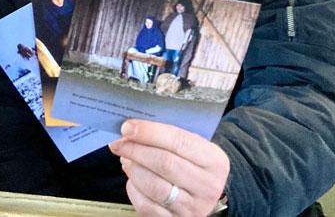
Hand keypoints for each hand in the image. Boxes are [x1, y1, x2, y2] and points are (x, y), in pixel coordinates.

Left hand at [109, 120, 228, 215]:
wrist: (202, 194)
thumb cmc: (191, 163)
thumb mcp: (193, 147)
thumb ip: (168, 136)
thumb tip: (132, 130)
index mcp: (214, 160)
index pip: (179, 141)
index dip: (149, 133)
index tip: (127, 127)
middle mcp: (207, 186)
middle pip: (165, 163)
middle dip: (136, 150)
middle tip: (119, 143)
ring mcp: (193, 207)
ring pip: (154, 186)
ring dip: (133, 169)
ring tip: (126, 159)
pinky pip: (146, 205)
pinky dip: (133, 189)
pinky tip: (133, 179)